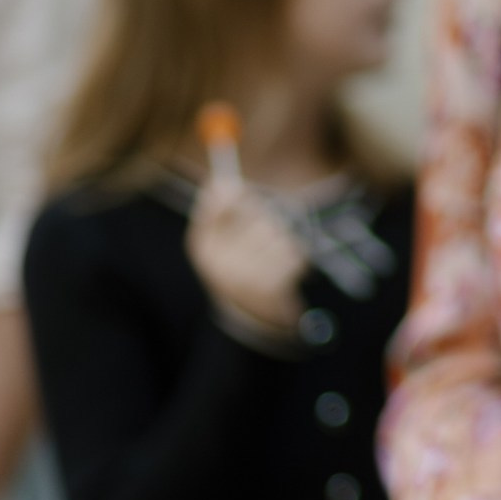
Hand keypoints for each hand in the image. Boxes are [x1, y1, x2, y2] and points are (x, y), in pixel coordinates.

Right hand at [186, 181, 307, 335]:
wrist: (252, 320)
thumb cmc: (234, 271)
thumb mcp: (215, 244)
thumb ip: (214, 212)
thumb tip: (220, 179)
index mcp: (204, 253)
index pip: (214, 211)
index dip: (228, 196)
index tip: (236, 187)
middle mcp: (222, 265)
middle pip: (255, 216)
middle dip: (263, 218)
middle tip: (260, 233)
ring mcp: (248, 276)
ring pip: (278, 232)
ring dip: (281, 240)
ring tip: (270, 259)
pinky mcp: (274, 286)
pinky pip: (295, 252)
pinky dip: (295, 258)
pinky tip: (283, 272)